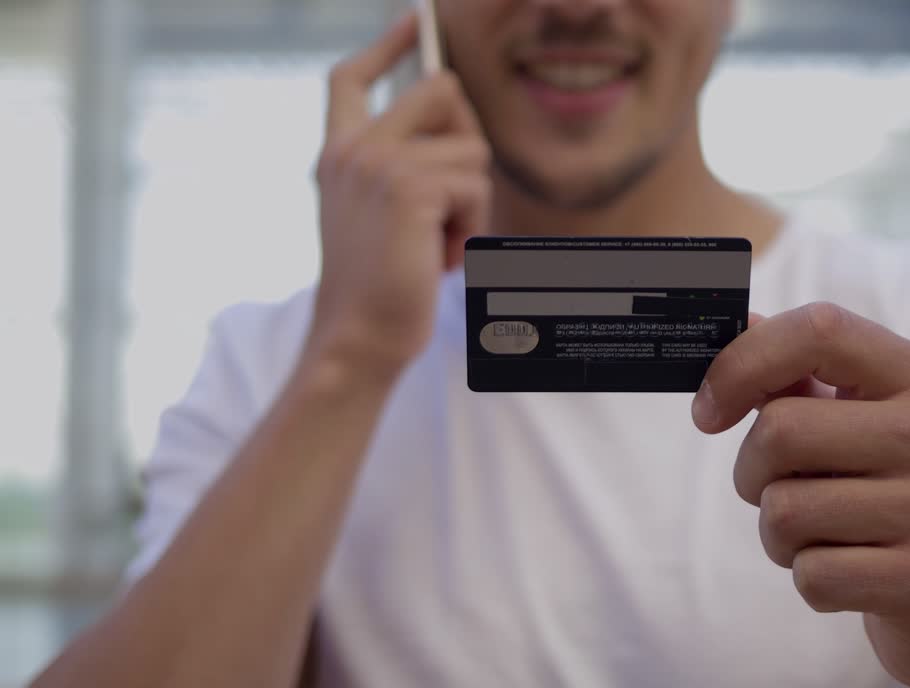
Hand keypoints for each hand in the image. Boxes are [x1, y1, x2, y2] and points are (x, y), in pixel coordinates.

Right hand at [309, 13, 490, 374]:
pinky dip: (470, 227)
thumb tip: (459, 126)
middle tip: (453, 202)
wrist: (358, 338)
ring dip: (471, 203)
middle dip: (468, 140)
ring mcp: (378, 161)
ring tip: (435, 245)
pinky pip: (476, 184)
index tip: (417, 18)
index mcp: (338, 153)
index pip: (351, 77)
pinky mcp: (409, 185)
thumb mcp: (382, 218)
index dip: (389, 43)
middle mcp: (352, 147)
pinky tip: (437, 258)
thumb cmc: (380, 290)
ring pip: (472, 148)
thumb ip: (403, 169)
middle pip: (441, 90)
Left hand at [692, 303, 909, 687]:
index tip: (709, 410)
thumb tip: (737, 320)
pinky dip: (810, 581)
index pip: (819, 330)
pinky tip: (851, 573)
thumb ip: (801, 374)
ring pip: (784, 511)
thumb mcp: (868, 422)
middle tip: (780, 490)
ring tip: (824, 535)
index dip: (742, 364)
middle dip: (753, 473)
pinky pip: (812, 575)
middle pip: (780, 431)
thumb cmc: (897, 495)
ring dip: (779, 535)